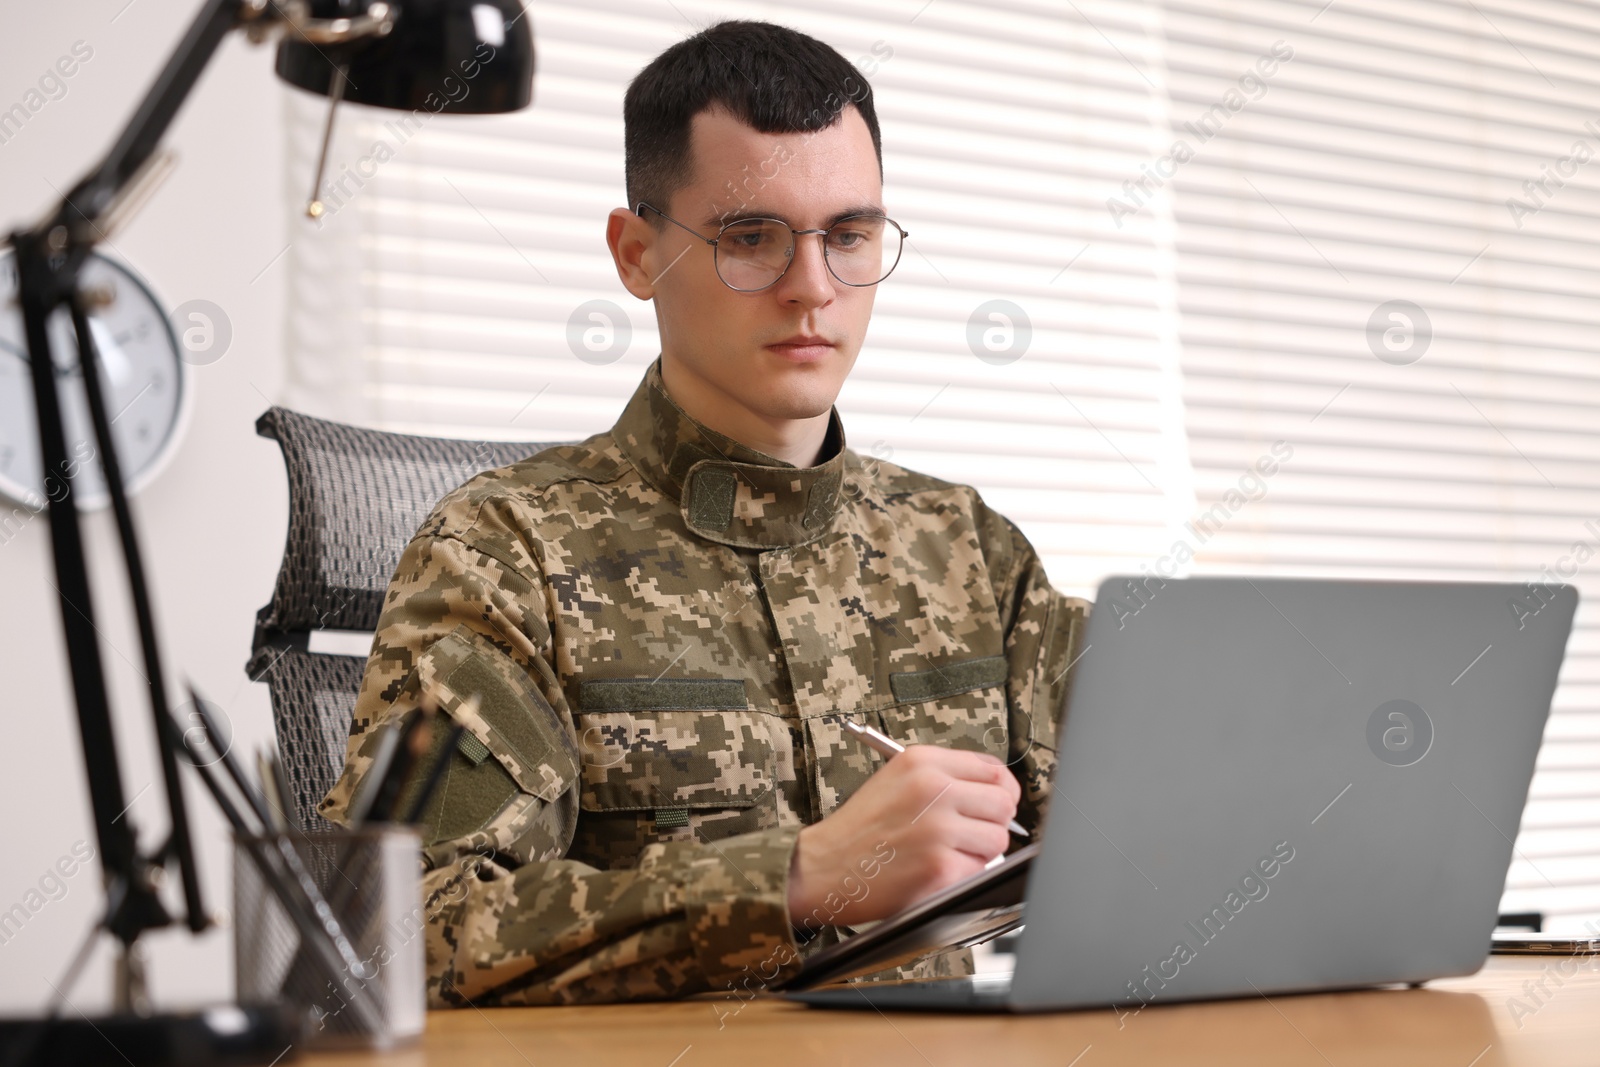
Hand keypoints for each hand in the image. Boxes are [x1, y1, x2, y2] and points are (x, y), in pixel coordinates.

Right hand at [785, 744, 1019, 932]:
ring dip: (982, 851)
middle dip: (994, 822)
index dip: (1002, 789)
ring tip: (951, 853)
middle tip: (974, 833)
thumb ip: (942, 778)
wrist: (823, 866)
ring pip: (997, 838)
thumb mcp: (894, 780)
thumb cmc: (857, 829)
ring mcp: (938, 829)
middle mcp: (933, 789)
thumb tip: (990, 792)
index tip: (997, 802)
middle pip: (1003, 802)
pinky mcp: (940, 867)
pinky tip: (937, 871)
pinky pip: (980, 869)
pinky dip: (965, 875)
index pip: (993, 768)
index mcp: (922, 762)